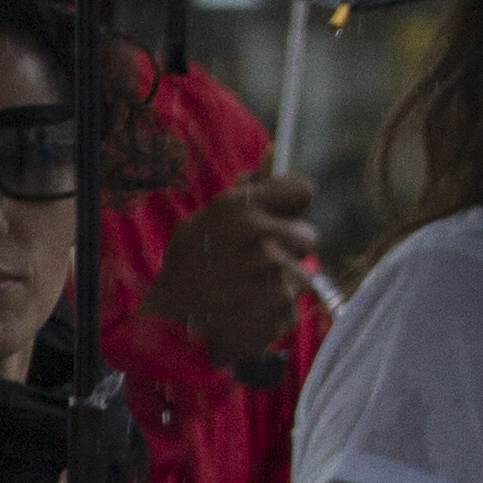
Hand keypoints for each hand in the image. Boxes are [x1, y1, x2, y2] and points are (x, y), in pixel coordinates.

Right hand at [143, 172, 320, 364]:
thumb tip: (274, 153)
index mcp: (240, 210)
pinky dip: (279, 308)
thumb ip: (245, 191)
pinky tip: (252, 310)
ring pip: (304, 271)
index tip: (285, 213)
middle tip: (257, 261)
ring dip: (284, 280)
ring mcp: (275, 277)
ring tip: (250, 288)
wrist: (172, 329)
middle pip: (309, 234)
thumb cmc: (189, 270)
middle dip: (289, 247)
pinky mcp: (284, 310)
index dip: (294, 203)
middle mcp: (261, 239)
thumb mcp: (203, 222)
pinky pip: (296, 302)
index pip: (302, 189)